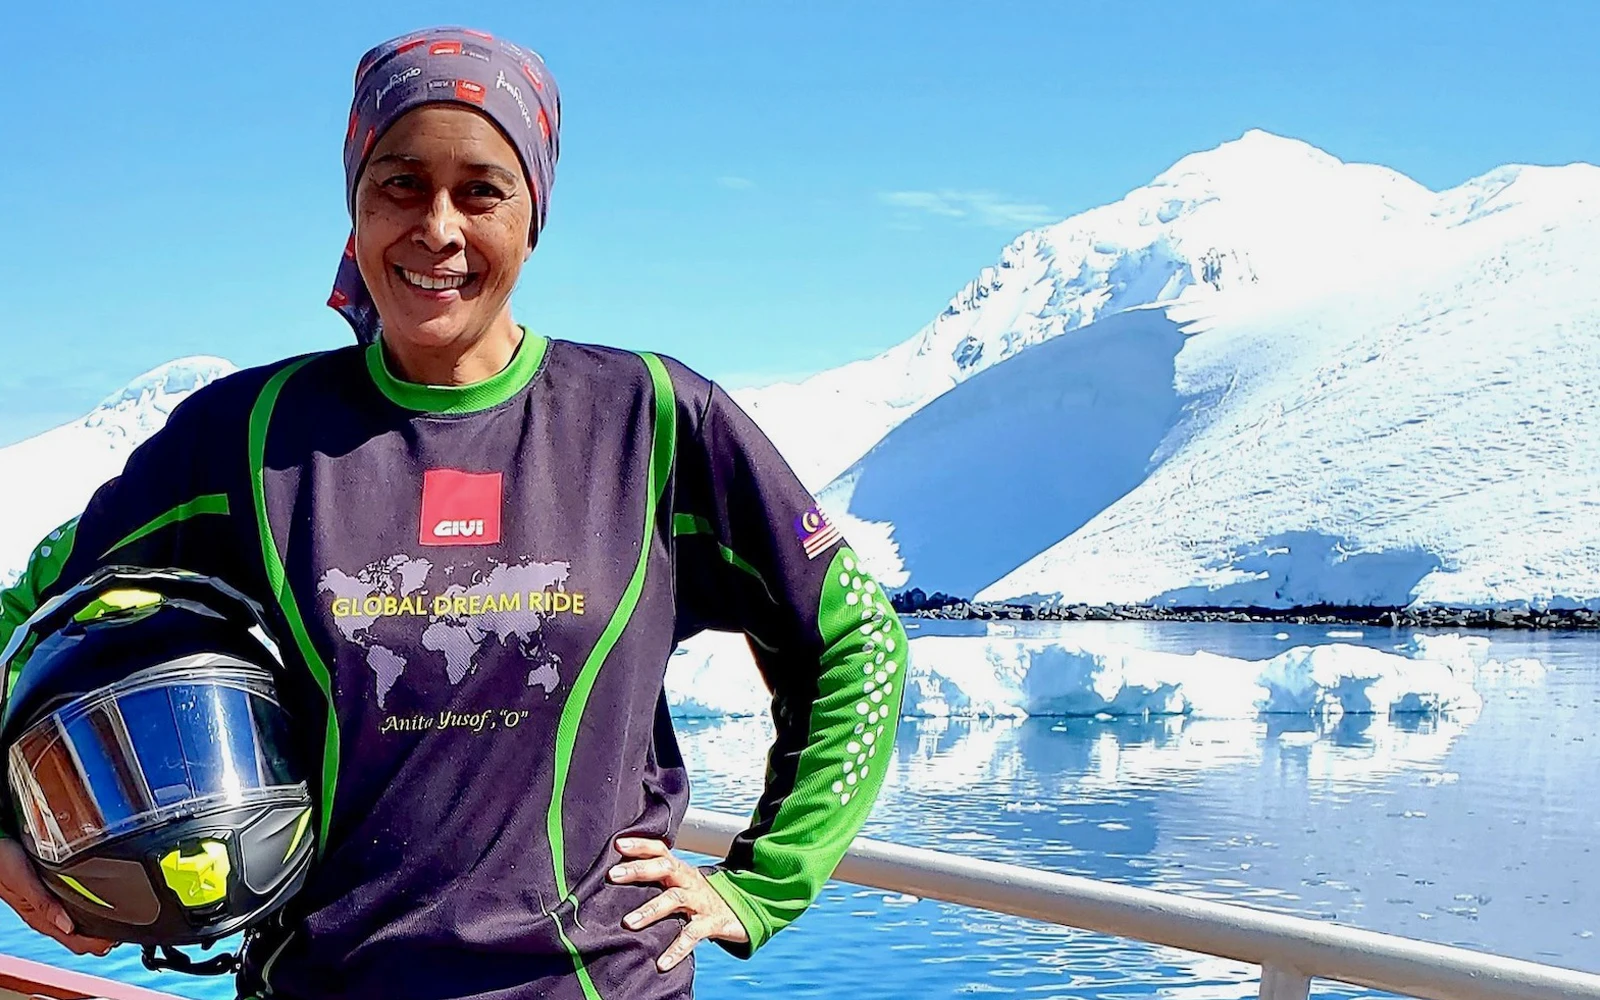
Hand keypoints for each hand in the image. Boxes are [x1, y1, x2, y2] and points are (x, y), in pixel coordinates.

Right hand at [0, 839, 115, 955]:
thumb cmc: (3, 862)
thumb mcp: (24, 881)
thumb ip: (44, 904)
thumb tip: (69, 927)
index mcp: (41, 918)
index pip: (75, 942)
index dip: (99, 943)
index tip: (120, 936)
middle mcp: (47, 915)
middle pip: (81, 936)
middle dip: (105, 936)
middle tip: (128, 925)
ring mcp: (50, 906)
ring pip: (79, 924)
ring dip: (100, 923)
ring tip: (122, 915)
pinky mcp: (51, 894)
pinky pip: (74, 909)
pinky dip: (92, 909)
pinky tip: (104, 901)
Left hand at [607, 836, 748, 971]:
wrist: (741, 913)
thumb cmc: (699, 900)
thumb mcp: (681, 886)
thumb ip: (657, 882)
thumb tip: (615, 886)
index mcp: (680, 870)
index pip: (660, 850)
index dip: (640, 845)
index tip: (618, 844)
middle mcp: (689, 881)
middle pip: (665, 867)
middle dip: (638, 870)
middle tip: (612, 875)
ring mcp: (701, 901)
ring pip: (674, 899)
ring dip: (650, 910)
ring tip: (628, 924)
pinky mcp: (712, 923)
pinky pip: (692, 935)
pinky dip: (676, 949)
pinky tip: (661, 964)